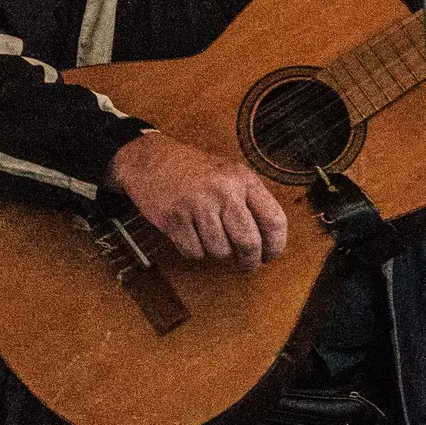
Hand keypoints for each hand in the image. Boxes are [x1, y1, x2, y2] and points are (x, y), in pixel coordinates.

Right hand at [111, 132, 287, 268]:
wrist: (150, 159)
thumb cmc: (194, 170)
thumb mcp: (230, 174)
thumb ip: (251, 201)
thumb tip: (270, 242)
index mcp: (243, 179)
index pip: (274, 220)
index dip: (276, 245)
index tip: (270, 255)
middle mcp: (223, 191)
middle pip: (249, 243)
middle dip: (249, 261)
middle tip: (246, 264)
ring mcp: (197, 205)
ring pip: (221, 252)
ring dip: (218, 254)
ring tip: (212, 240)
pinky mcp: (173, 219)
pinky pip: (194, 253)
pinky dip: (195, 251)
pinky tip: (192, 235)